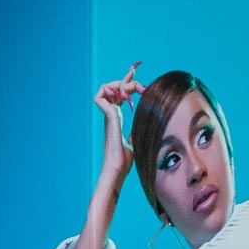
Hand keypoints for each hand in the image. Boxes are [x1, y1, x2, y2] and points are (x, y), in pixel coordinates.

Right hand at [94, 63, 142, 188]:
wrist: (118, 168)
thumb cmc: (125, 160)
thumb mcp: (136, 140)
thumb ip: (138, 130)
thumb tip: (148, 123)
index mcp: (117, 118)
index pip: (119, 96)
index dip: (127, 85)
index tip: (139, 80)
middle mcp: (111, 114)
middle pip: (113, 88)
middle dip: (127, 81)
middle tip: (143, 87)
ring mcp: (108, 116)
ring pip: (104, 88)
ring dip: (119, 83)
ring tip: (134, 89)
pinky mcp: (109, 117)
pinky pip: (100, 97)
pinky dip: (109, 90)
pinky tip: (126, 95)